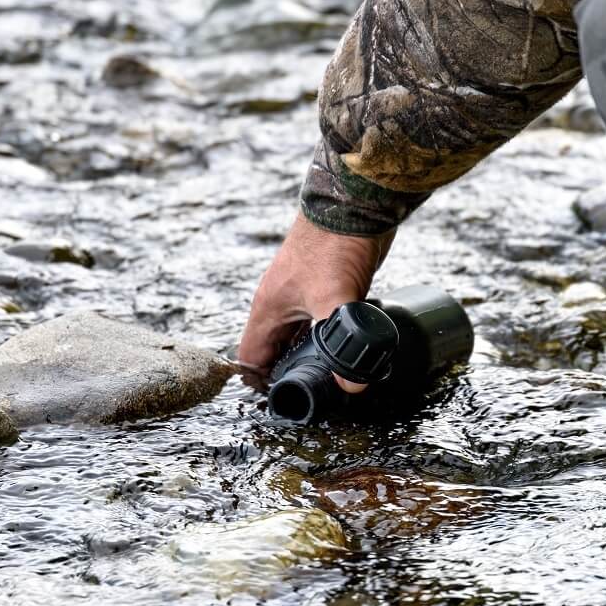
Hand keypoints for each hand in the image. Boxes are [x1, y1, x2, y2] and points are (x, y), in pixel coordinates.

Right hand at [238, 212, 394, 391]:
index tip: (285, 400)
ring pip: (297, 338)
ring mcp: (302, 297)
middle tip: (315, 394)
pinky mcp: (324, 289)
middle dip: (290, 374)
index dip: (261, 384)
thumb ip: (342, 341)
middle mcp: (280, 306)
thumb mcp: (335, 299)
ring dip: (310, 356)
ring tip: (331, 377)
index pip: (250, 360)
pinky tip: (348, 348)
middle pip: (274, 351)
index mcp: (268, 310)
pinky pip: (318, 324)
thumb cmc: (333, 246)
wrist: (354, 205)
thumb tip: (351, 383)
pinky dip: (327, 338)